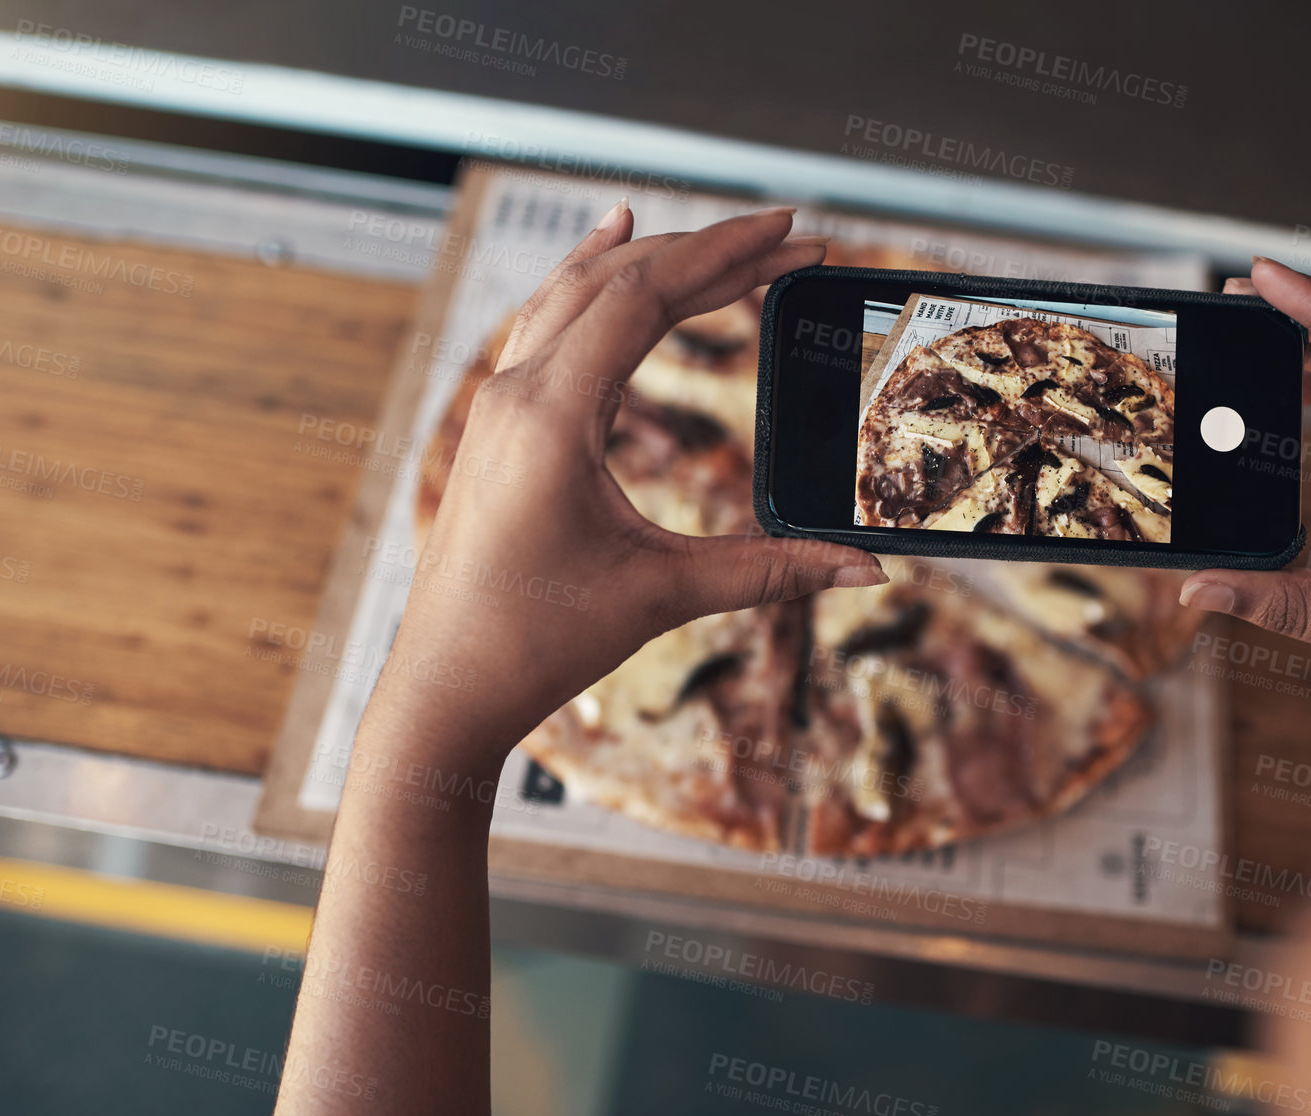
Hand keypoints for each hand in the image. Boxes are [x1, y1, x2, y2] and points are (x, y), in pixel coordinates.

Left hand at [377, 202, 884, 754]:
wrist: (445, 689)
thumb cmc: (535, 643)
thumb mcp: (663, 596)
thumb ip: (770, 572)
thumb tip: (865, 569)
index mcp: (551, 418)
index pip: (644, 297)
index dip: (725, 256)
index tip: (790, 234)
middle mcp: (515, 394)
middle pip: (616, 280)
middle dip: (706, 250)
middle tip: (786, 236)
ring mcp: (497, 407)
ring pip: (573, 293)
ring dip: (650, 257)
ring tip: (713, 232)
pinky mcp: (497, 427)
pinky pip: (544, 324)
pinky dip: (586, 280)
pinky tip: (606, 252)